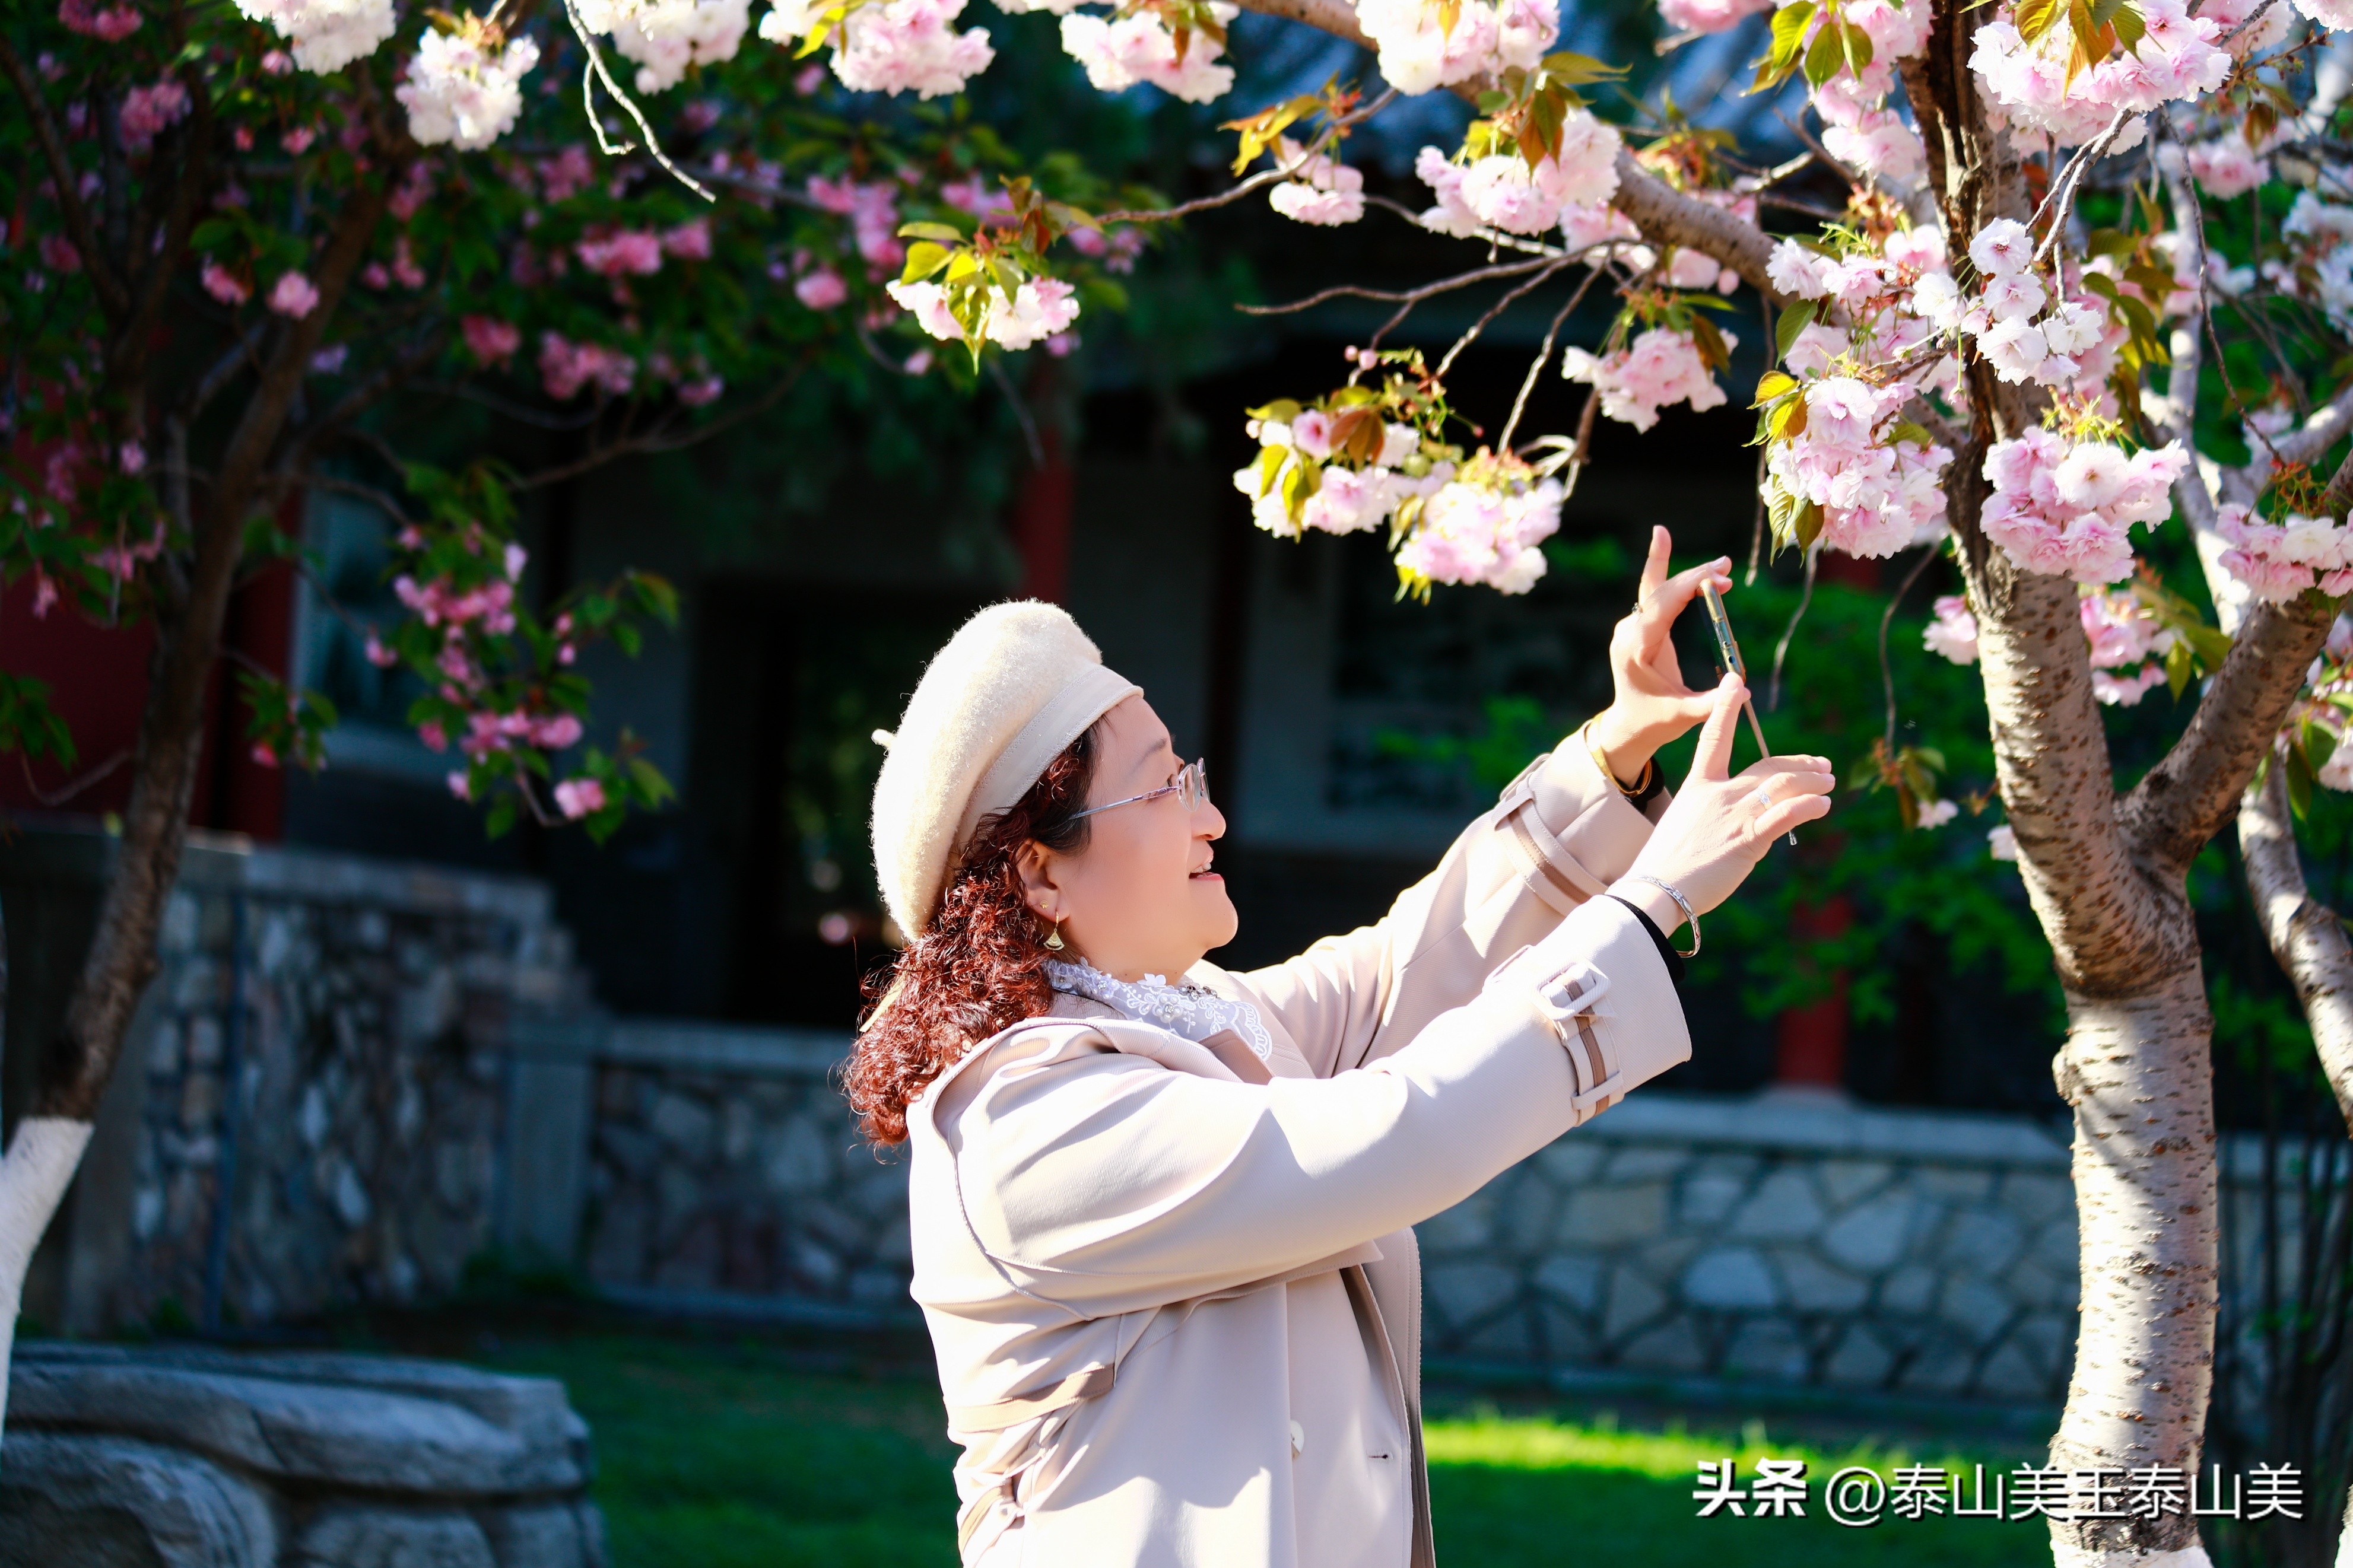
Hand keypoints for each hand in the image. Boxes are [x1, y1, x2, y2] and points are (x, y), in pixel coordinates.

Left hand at [1586, 527, 1731, 784]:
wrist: (1629, 725)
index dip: (1690, 585)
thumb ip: (1712, 704)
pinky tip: (1681, 557)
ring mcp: (1630, 627)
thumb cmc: (1654, 721)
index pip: (1662, 604)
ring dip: (1688, 575)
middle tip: (1727, 565)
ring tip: (1722, 565)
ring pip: (1656, 588)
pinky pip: (1654, 595)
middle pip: (1660, 591)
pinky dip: (1673, 578)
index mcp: (1636, 648)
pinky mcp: (1637, 627)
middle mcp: (1629, 632)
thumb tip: (1743, 692)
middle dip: (1695, 575)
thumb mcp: (1683, 715)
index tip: (1722, 579)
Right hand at [1615, 674, 1834, 923]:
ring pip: (1784, 785)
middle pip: (1769, 766)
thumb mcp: (1685, 826)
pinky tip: (1823, 805)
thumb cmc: (1665, 864)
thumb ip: (1713, 817)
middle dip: (1800, 763)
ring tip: (1829, 784)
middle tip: (1822, 765)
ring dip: (1813, 781)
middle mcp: (1718, 794)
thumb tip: (1740, 826)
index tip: (1736, 683)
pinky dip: (1809, 806)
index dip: (1726, 708)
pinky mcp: (1747, 840)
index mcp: (1697, 787)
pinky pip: (1786, 814)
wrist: (1655, 889)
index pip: (1714, 737)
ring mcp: (1733, 815)